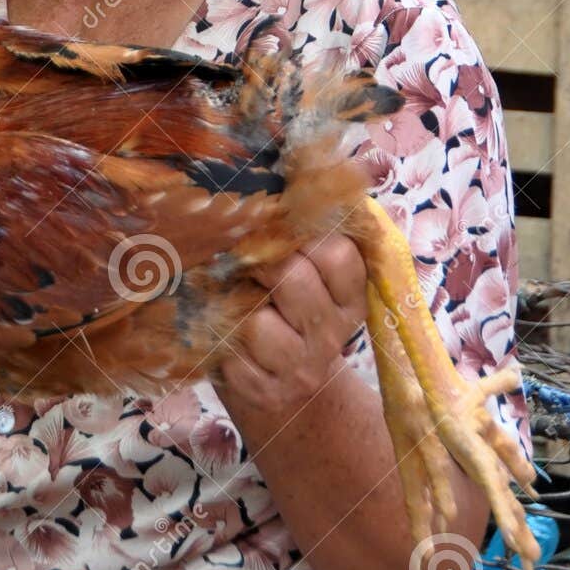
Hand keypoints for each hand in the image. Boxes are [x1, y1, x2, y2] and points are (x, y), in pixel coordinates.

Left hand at [218, 236, 367, 424]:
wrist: (281, 384)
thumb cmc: (284, 306)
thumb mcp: (306, 270)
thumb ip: (302, 233)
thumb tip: (288, 178)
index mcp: (350, 299)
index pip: (338, 254)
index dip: (301, 233)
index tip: (278, 231)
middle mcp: (332, 336)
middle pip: (293, 277)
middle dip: (260, 261)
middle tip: (245, 260)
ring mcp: (300, 369)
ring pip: (257, 321)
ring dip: (237, 306)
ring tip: (236, 303)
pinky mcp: (264, 391)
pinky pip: (229, 353)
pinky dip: (219, 338)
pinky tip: (226, 335)